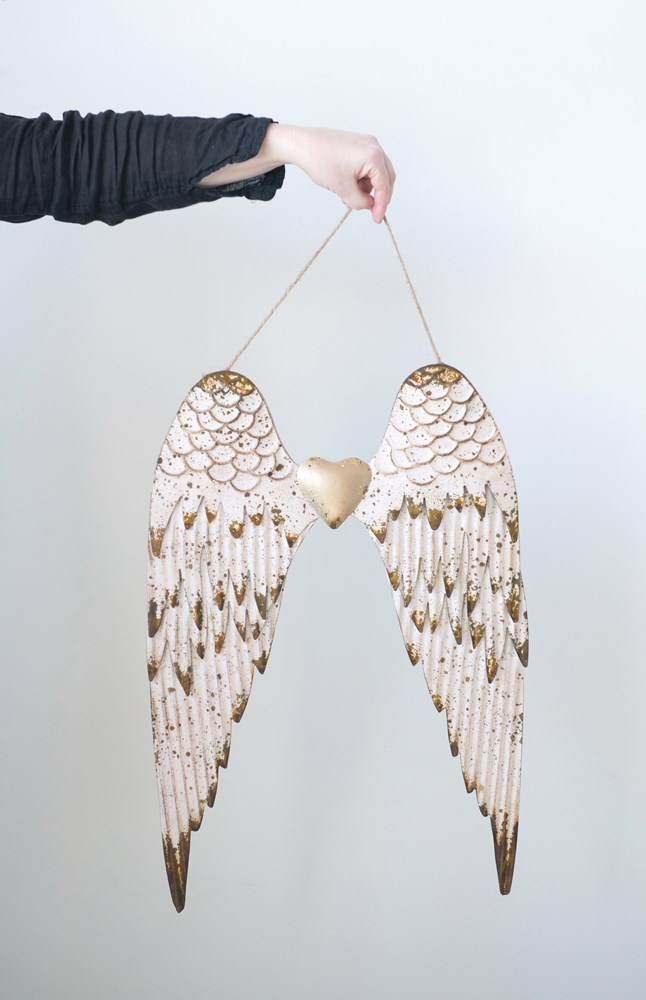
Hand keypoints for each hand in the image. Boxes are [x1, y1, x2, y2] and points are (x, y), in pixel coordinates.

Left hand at [274, 124, 395, 223]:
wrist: (301, 145)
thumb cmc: (320, 161)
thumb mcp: (343, 189)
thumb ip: (361, 202)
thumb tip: (369, 206)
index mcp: (373, 156)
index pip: (384, 185)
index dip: (381, 205)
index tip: (377, 219)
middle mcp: (374, 146)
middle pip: (385, 177)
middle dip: (378, 196)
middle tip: (370, 211)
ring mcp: (366, 144)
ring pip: (375, 173)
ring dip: (366, 188)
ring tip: (349, 198)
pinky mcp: (357, 144)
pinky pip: (366, 166)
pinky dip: (360, 179)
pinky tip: (347, 187)